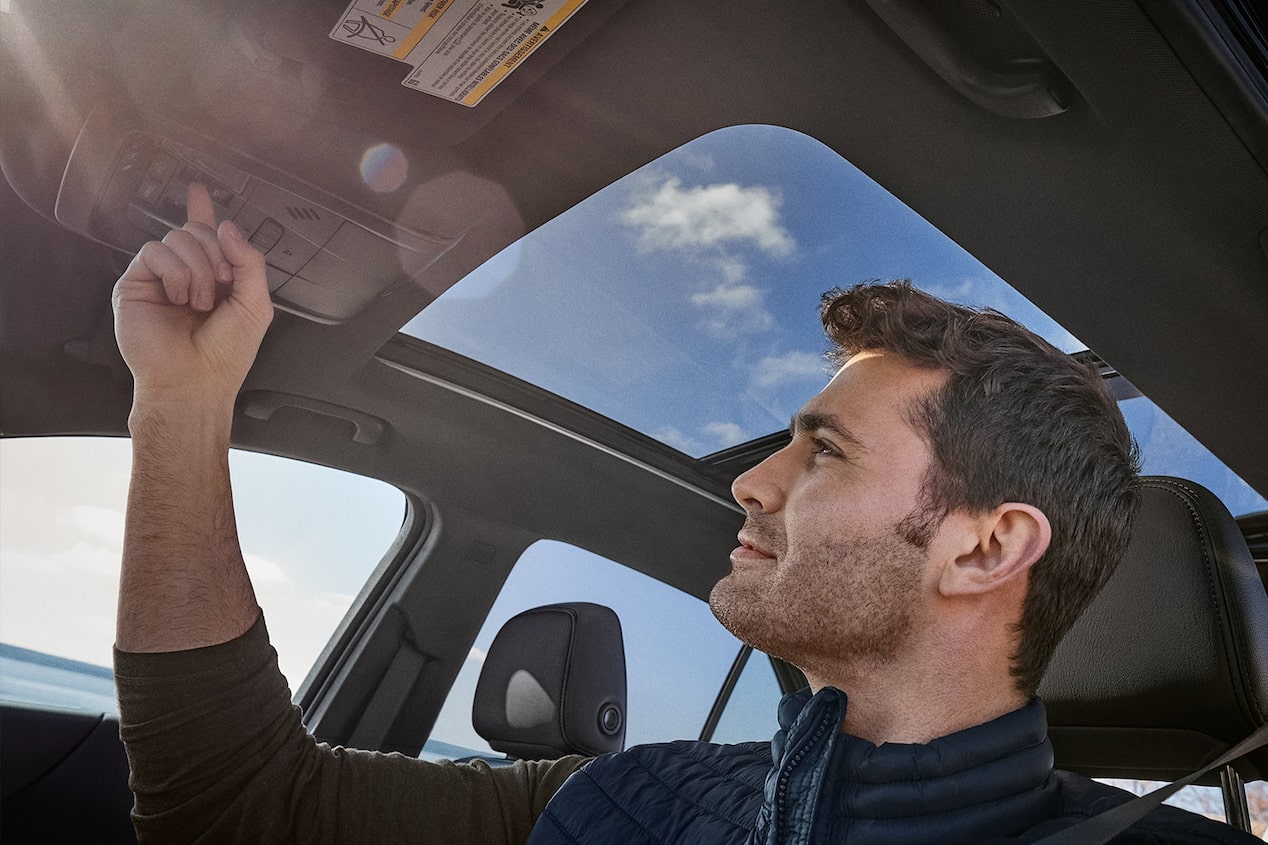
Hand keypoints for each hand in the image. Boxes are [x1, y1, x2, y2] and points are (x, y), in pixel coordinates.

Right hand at [113, 182, 273, 407]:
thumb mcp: (255, 305)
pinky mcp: (135, 283)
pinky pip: (153, 251)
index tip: (198, 190)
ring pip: (177, 238)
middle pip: (198, 231)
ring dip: (198, 269)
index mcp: (215, 278)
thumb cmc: (225, 353)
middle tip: (223, 283)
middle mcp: (186, 274)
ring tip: (199, 302)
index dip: (203, 212)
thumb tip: (227, 225)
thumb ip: (250, 262)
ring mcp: (159, 278)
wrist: (195, 380)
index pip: (208, 237)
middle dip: (216, 252)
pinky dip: (175, 272)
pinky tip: (179, 297)